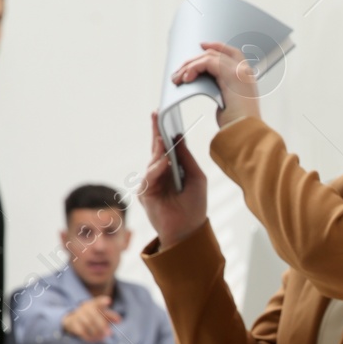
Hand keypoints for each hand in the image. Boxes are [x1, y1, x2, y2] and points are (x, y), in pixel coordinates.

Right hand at [62, 295, 122, 341]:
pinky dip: (88, 337)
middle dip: (102, 325)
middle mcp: (85, 308)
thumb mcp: (101, 314)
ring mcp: (78, 314)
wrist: (73, 318)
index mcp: (94, 304)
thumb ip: (111, 316)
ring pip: (88, 324)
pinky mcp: (73, 323)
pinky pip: (81, 331)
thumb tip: (119, 321)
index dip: (103, 301)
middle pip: (94, 315)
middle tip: (109, 334)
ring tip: (103, 338)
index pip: (98, 301)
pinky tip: (94, 340)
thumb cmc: (92, 316)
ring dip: (96, 332)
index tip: (108, 301)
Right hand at [141, 110, 208, 249]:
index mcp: (172, 168)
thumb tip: (178, 137)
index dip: (163, 130)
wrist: (189, 231)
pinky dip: (157, 170)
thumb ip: (186, 159)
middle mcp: (160, 174)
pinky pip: (149, 178)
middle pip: (156, 149)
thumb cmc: (194, 205)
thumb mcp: (196, 178)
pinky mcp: (146, 194)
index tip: (162, 112)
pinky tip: (164, 163)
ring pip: (152, 162)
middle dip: (156, 132)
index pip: (166, 146)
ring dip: (159, 151)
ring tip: (163, 140)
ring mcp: (151, 183)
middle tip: (157, 114)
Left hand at [172, 40, 260, 128]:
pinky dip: (194, 68)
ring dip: (190, 66)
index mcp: (247, 78)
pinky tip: (186, 78)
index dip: (217, 46)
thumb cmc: (237, 125)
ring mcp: (240, 71)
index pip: (232, 53)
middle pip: (217, 53)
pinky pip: (208, 62)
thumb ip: (223, 93)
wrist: (245, 132)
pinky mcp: (231, 74)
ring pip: (209, 57)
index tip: (202, 45)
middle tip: (179, 71)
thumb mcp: (229, 105)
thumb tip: (211, 90)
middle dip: (195, 59)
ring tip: (178, 78)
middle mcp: (245, 71)